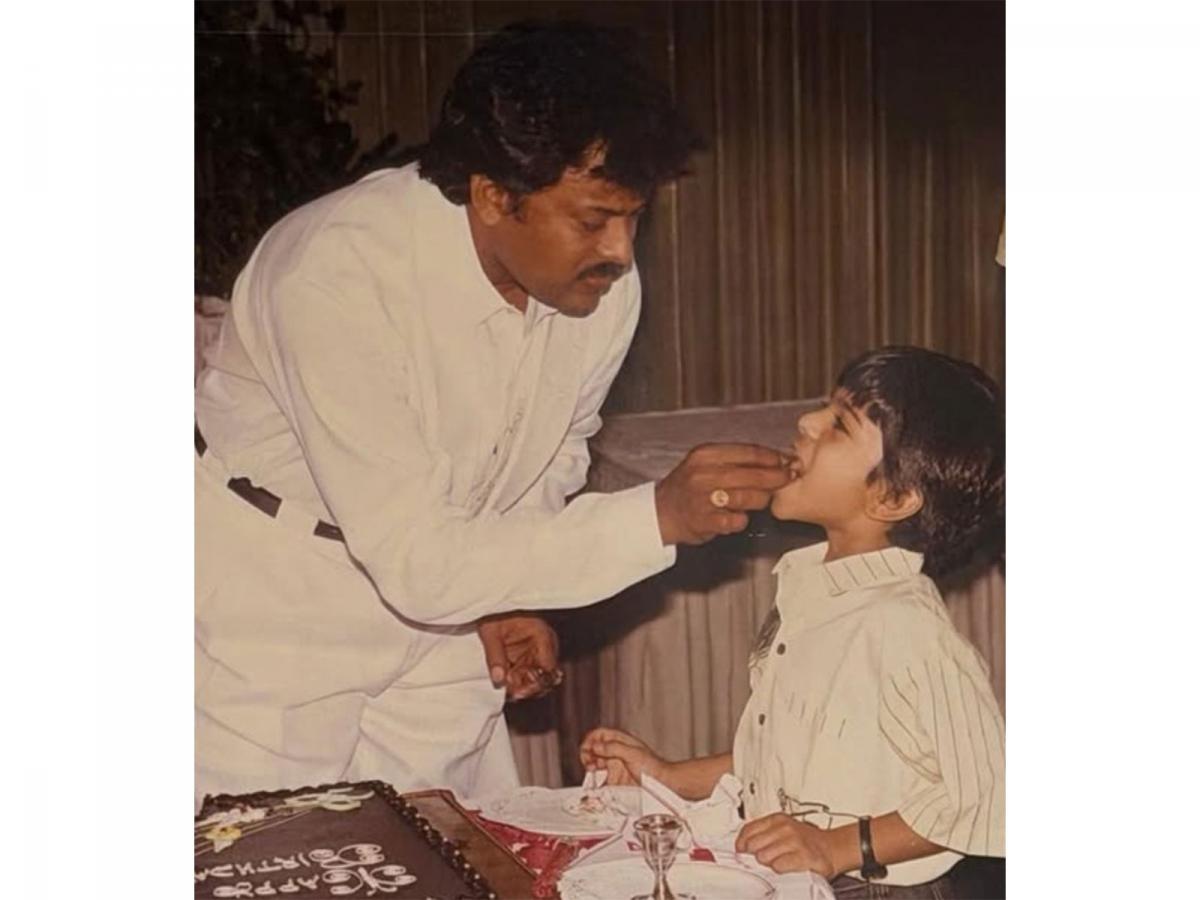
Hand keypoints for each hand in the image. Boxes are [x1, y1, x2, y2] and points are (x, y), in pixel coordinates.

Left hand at [477, 614, 562, 701]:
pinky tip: (505, 683)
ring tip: (506, 688)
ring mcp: (537, 653)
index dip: (535, 683)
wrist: (491, 601)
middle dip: (527, 688)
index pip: (548, 669)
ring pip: (537, 679)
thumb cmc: (494, 611)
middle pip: (546, 678)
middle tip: (510, 693)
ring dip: (522, 687)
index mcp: (543, 636)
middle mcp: (545, 646)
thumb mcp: (491, 631)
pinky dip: (517, 682)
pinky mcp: (526, 657)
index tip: (516, 691)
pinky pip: (527, 676)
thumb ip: (495, 655)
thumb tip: (499, 679)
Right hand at [579, 727, 666, 785]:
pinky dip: (595, 781)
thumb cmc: (654, 767)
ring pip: (595, 764)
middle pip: (594, 749)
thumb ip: (613, 748)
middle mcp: (616, 752)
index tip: (588, 749)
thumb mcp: (633, 753)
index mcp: (620, 741)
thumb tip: (596, 746)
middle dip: (588, 754)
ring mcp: (615, 767)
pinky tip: (596, 783)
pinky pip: (601, 780)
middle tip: (589, 762)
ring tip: (592, 772)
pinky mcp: (615, 781)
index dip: (591, 740)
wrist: (663, 784)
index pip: (599, 735)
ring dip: (590, 768)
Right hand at [655, 443, 793, 545]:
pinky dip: (743, 519)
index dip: (772, 457)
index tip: (786, 460)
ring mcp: (703, 499)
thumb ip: (734, 459)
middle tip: (788, 478)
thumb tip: (775, 458)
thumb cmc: (689, 486)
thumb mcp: (704, 462)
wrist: (661, 512)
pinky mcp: (705, 521)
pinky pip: (738, 520)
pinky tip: (738, 516)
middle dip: (776, 477)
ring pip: (748, 497)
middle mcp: (703, 474)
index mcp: (705, 455)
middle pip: (752, 474)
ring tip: (763, 498)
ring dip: (762, 498)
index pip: (748, 452)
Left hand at [735, 813, 837, 876]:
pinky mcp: (804, 856)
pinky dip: (780, 870)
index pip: (748, 830)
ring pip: (764, 857)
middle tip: (764, 858)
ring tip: (778, 862)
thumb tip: (742, 846)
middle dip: (755, 855)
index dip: (742, 843)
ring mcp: (795, 841)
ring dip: (768, 863)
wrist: (831, 848)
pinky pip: (778, 866)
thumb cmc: (804, 842)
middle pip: (753, 845)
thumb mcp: (782, 830)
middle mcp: (785, 828)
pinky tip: (786, 867)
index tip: (741, 851)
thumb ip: (763, 834)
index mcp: (777, 819)